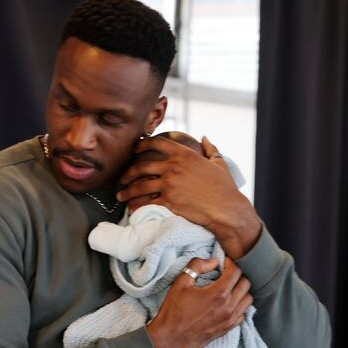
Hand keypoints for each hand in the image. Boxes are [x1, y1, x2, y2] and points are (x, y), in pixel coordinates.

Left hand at [117, 136, 261, 258]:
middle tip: (122, 177)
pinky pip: (146, 202)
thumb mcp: (219, 163)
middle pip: (141, 166)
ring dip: (127, 190)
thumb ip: (210, 149)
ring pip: (139, 185)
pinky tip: (131, 208)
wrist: (226, 209)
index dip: (142, 144)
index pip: (156, 143)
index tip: (135, 148)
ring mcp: (169, 184)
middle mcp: (173, 167)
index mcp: (184, 155)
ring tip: (120, 195)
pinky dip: (135, 205)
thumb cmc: (225, 187)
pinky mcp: (168, 201)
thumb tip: (205, 138)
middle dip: (128, 172)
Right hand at [145, 257, 252, 347]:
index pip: (236, 272)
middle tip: (226, 274)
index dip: (231, 263)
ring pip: (248, 299)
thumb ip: (198, 266)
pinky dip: (239, 305)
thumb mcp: (181, 282)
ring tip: (229, 288)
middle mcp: (228, 307)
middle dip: (237, 275)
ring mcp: (230, 319)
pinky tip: (228, 302)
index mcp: (218, 294)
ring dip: (241, 290)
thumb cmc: (174, 310)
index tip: (224, 262)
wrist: (170, 338)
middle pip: (246, 284)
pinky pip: (243, 313)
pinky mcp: (228, 328)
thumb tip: (213, 261)